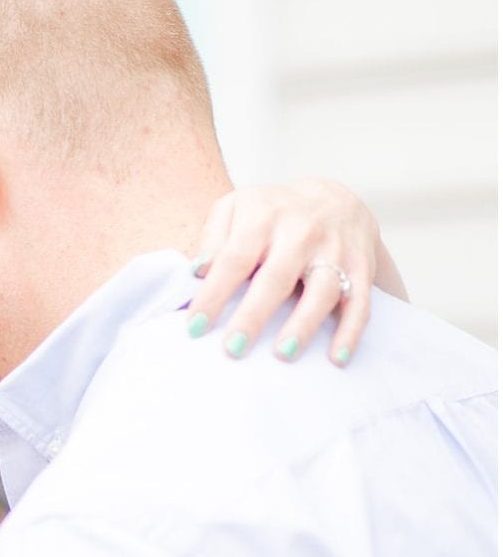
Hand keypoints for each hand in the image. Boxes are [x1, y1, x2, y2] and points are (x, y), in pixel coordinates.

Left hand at [186, 178, 395, 366]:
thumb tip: (198, 271)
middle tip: (233, 348)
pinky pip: (360, 301)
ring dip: (304, 324)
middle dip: (254, 315)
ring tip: (283, 354)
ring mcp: (335, 249)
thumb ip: (214, 238)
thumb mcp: (235, 209)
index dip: (215, 294)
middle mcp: (302, 231)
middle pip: (276, 278)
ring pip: (322, 290)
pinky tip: (337, 358)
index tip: (195, 327)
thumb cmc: (269, 214)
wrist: (332, 198)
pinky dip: (351, 330)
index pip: (234, 258)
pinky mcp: (362, 266)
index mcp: (264, 217)